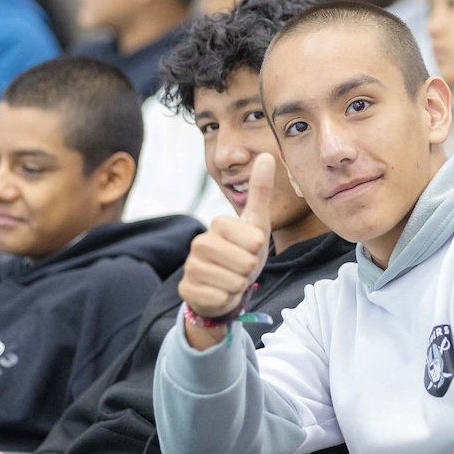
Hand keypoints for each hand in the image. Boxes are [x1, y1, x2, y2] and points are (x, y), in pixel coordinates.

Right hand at [179, 153, 274, 347]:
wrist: (224, 285)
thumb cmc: (243, 252)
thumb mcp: (257, 223)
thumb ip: (261, 190)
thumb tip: (266, 154)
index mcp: (218, 224)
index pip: (255, 241)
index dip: (258, 249)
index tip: (249, 247)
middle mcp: (200, 242)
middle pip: (246, 263)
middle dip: (249, 269)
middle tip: (241, 266)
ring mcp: (190, 267)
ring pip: (233, 282)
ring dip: (238, 285)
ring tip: (231, 278)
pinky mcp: (187, 290)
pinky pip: (220, 298)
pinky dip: (226, 299)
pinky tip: (220, 291)